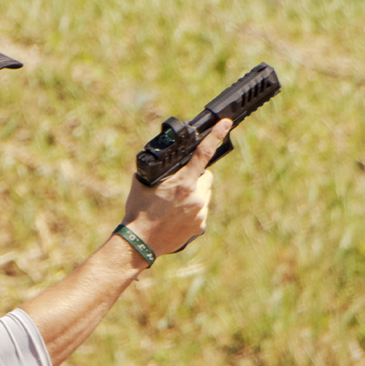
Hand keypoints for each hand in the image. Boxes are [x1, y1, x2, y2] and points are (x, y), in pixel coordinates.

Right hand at [121, 118, 230, 257]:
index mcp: (182, 183)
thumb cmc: (138, 211)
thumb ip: (157, 170)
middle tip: (177, 187)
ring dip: (195, 194)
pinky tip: (176, 217)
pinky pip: (201, 210)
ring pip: (204, 194)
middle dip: (195, 177)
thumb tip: (160, 161)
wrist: (140, 242)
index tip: (226, 124)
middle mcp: (195, 196)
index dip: (216, 136)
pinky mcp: (200, 226)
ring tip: (174, 205)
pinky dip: (193, 211)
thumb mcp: (142, 184)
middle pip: (206, 177)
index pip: (203, 153)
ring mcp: (200, 212)